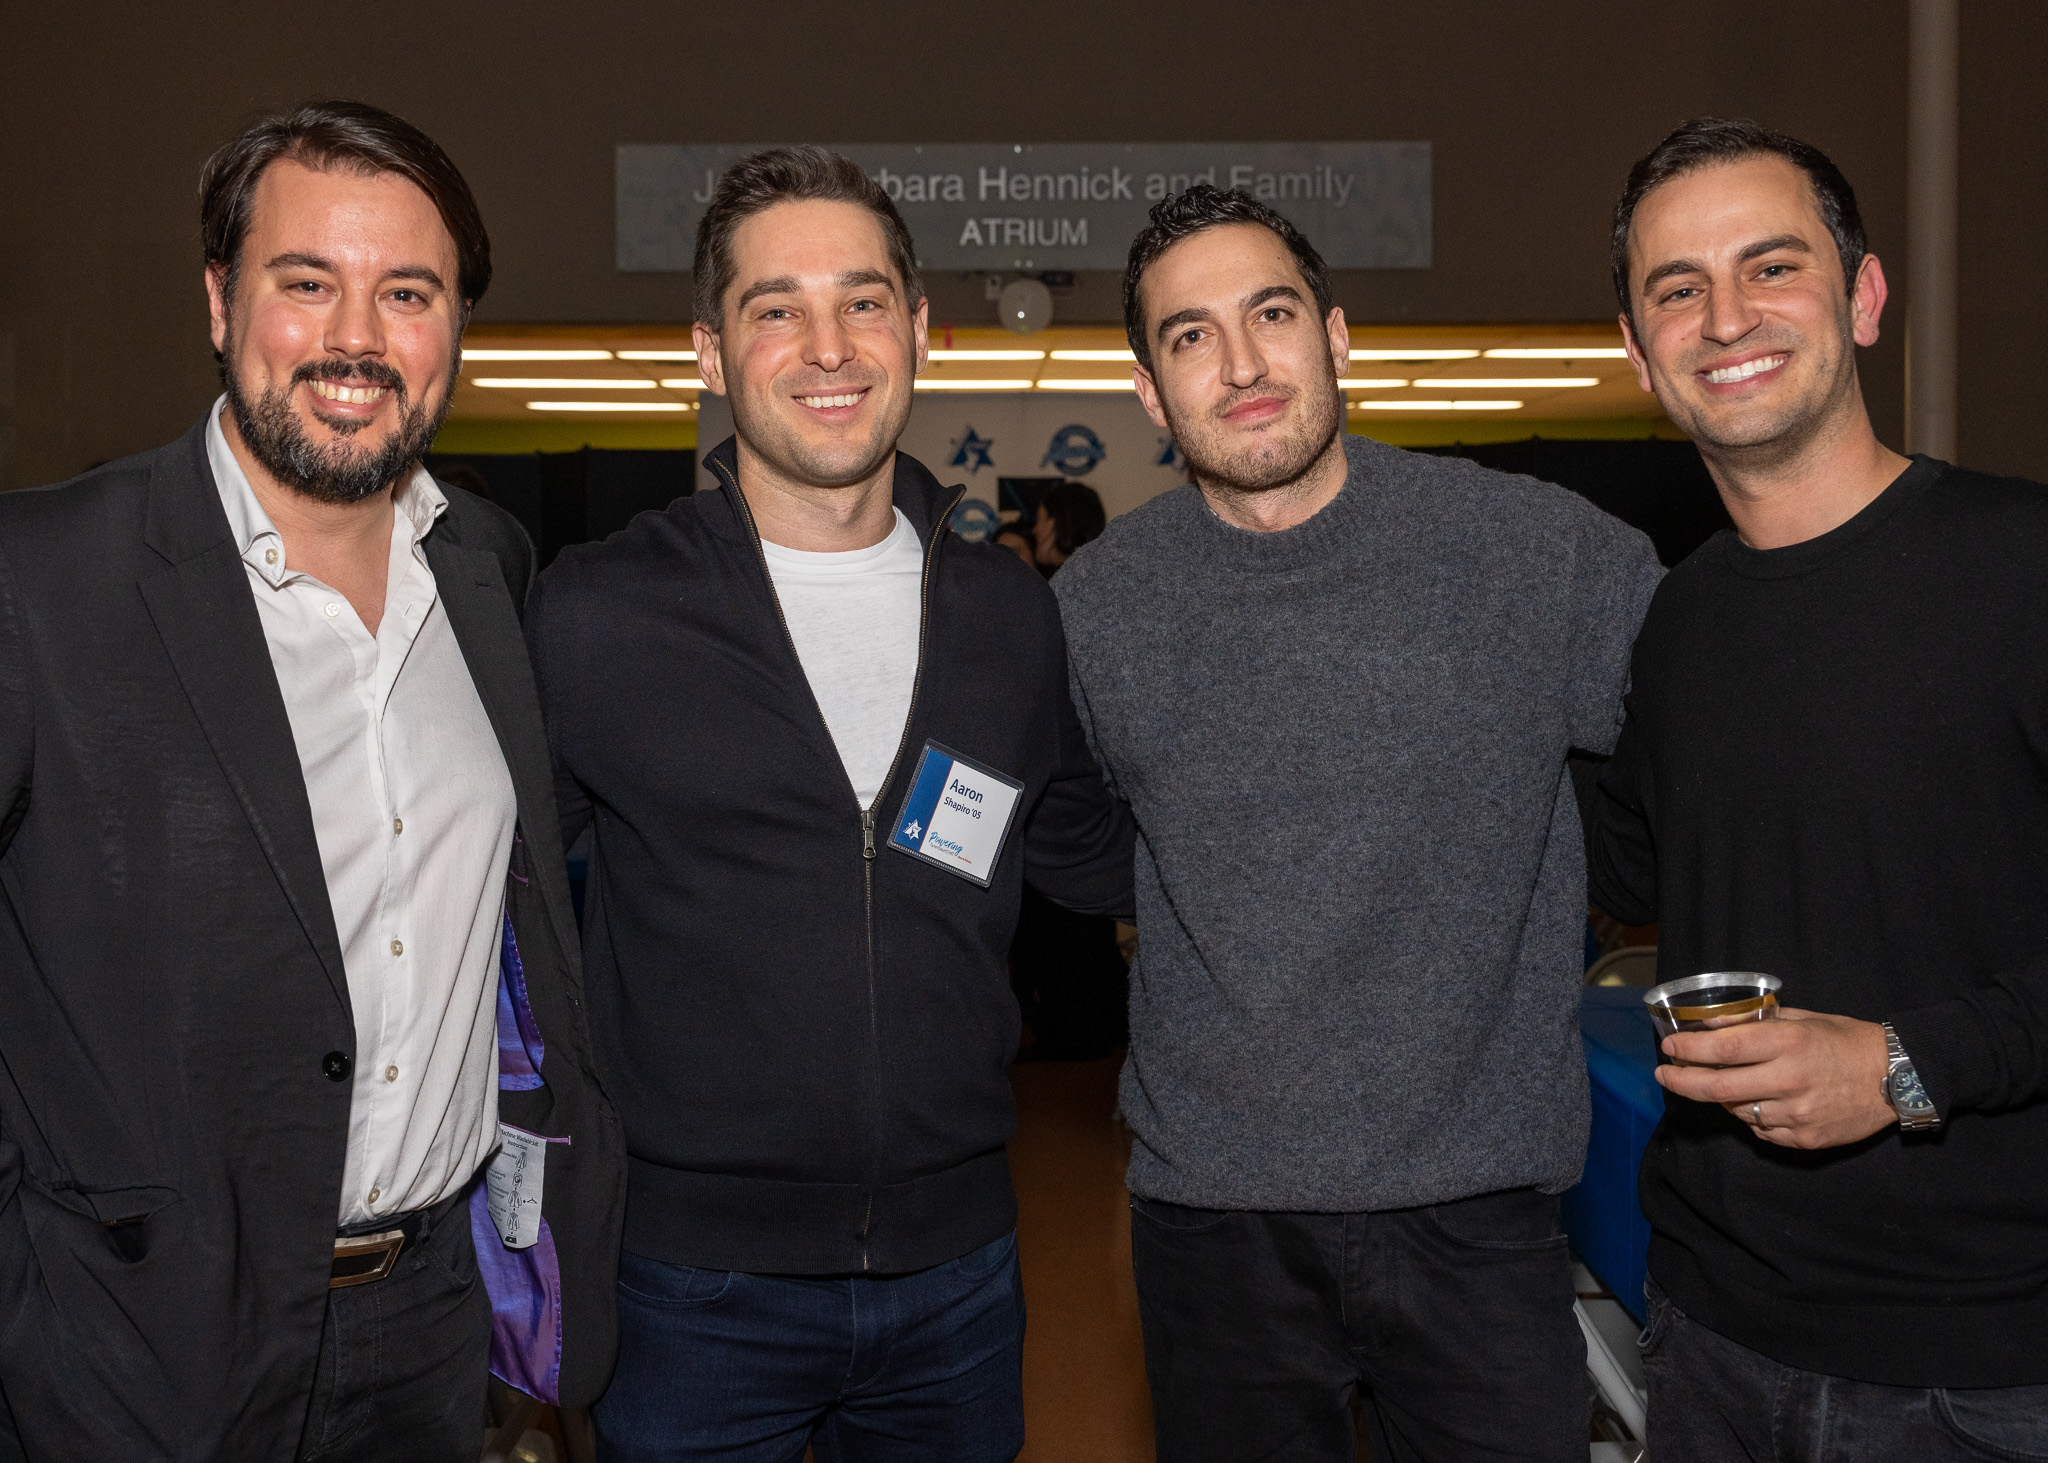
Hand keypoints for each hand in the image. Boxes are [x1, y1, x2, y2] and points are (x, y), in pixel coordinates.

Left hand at [1654, 1008, 1895, 1149]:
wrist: (1897, 1078)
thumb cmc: (1845, 1041)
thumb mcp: (1802, 1019)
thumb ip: (1756, 1023)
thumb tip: (1712, 1024)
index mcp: (1789, 1044)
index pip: (1724, 1048)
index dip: (1690, 1049)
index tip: (1669, 1046)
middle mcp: (1790, 1080)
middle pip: (1719, 1088)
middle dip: (1683, 1081)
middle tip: (1665, 1075)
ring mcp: (1798, 1114)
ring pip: (1738, 1111)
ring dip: (1721, 1098)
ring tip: (1722, 1083)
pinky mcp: (1806, 1139)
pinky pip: (1762, 1130)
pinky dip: (1752, 1116)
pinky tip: (1758, 1102)